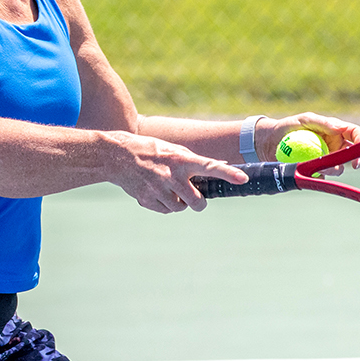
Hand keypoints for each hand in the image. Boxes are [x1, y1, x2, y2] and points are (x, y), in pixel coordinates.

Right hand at [107, 131, 246, 212]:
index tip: (243, 179)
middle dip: (198, 203)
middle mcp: (172, 176)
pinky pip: (165, 210)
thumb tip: (220, 167)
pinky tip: (155, 191)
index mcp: (181, 160)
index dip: (228, 174)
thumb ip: (194, 160)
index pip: (210, 167)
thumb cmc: (149, 150)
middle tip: (194, 196)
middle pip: (197, 203)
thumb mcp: (173, 149)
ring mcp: (158, 190)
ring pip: (180, 208)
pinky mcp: (146, 200)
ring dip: (179, 202)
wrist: (116, 157)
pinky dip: (164, 204)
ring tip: (167, 188)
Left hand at [258, 112, 359, 175]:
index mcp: (336, 131)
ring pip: (338, 168)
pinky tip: (308, 172)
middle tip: (353, 165)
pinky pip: (321, 176)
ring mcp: (325, 159)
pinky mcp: (315, 171)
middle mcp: (334, 146)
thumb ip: (322, 123)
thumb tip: (339, 128)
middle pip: (351, 155)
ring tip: (320, 165)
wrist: (270, 141)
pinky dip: (317, 175)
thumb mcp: (305, 119)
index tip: (358, 149)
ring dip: (333, 168)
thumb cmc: (289, 126)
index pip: (355, 134)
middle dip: (355, 160)